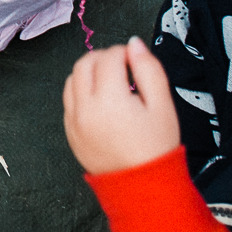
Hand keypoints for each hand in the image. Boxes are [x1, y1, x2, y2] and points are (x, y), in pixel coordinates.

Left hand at [62, 37, 180, 173]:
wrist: (143, 187)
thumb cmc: (156, 148)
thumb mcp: (163, 106)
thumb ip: (149, 69)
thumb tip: (134, 44)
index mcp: (110, 101)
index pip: (108, 58)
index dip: (124, 52)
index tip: (135, 60)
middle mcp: (85, 109)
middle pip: (84, 64)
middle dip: (103, 57)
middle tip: (122, 66)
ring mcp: (74, 122)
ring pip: (71, 79)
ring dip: (88, 72)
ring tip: (111, 82)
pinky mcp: (70, 133)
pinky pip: (68, 101)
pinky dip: (81, 92)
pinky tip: (100, 100)